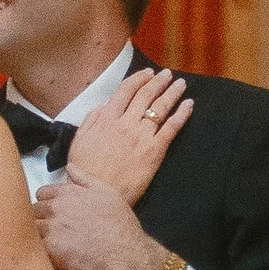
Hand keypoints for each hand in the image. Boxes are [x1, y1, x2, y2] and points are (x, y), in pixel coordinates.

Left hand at [35, 172, 163, 269]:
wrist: (127, 257)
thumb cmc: (121, 227)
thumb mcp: (108, 193)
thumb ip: (84, 178)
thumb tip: (68, 168)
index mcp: (69, 193)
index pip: (41, 193)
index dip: (46, 205)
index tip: (53, 216)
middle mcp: (57, 207)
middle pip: (32, 210)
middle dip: (39, 219)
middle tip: (51, 233)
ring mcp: (52, 228)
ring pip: (29, 227)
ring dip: (35, 235)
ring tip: (47, 244)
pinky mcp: (49, 249)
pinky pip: (32, 246)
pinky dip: (37, 250)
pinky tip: (48, 255)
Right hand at [65, 68, 191, 200]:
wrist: (96, 195)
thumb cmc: (85, 172)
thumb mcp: (79, 141)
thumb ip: (91, 120)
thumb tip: (104, 106)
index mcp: (106, 119)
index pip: (125, 91)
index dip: (138, 79)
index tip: (147, 73)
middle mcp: (126, 123)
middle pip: (145, 96)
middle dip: (158, 82)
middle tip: (167, 75)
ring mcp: (142, 136)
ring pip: (160, 107)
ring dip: (172, 92)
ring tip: (180, 84)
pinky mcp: (154, 150)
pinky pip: (171, 127)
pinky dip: (182, 114)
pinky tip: (189, 105)